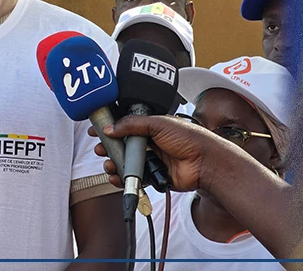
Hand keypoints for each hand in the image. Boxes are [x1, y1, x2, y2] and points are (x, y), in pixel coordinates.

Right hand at [90, 115, 221, 191]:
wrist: (205, 161)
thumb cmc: (188, 138)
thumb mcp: (158, 123)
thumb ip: (132, 124)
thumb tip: (110, 128)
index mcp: (151, 126)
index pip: (125, 126)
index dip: (111, 128)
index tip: (97, 131)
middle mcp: (150, 143)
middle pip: (122, 146)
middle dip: (109, 148)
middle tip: (100, 149)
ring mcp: (151, 160)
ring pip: (126, 163)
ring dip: (114, 164)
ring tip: (109, 164)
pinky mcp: (153, 176)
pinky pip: (134, 179)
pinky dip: (123, 179)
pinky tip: (116, 177)